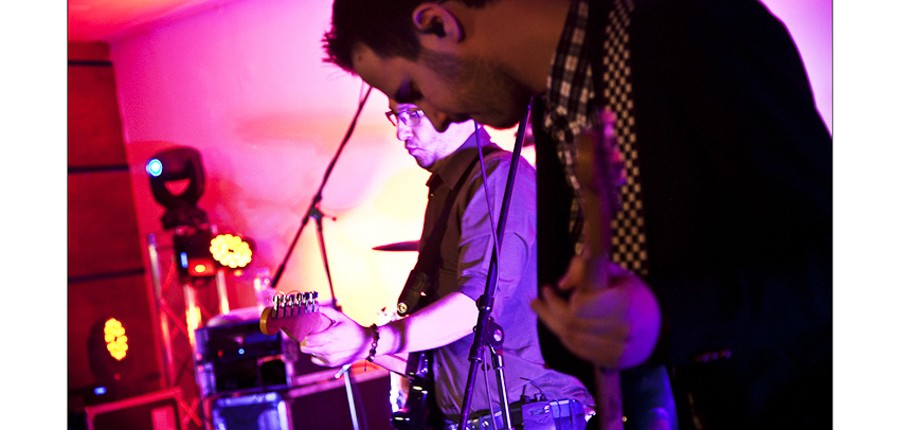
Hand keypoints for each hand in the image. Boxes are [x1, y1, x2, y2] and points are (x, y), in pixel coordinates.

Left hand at [299, 306, 369, 367]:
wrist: (365, 345)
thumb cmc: (353, 329)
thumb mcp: (342, 317)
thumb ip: (328, 311)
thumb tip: (316, 306)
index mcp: (331, 336)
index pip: (308, 339)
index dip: (303, 335)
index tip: (304, 331)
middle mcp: (329, 349)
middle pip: (306, 348)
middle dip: (304, 342)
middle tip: (306, 336)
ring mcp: (330, 357)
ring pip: (310, 353)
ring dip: (310, 347)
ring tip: (316, 341)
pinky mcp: (331, 363)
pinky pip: (315, 359)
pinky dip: (315, 354)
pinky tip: (320, 348)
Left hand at [530, 259, 659, 368]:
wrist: (659, 327)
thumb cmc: (633, 295)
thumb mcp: (615, 272)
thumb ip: (586, 269)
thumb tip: (561, 284)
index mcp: (624, 303)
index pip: (579, 307)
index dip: (560, 301)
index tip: (549, 289)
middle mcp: (621, 329)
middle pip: (571, 324)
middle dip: (549, 311)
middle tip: (537, 300)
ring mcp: (617, 349)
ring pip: (571, 339)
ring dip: (552, 323)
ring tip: (541, 309)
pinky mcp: (612, 361)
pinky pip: (578, 350)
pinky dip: (564, 337)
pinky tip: (557, 325)